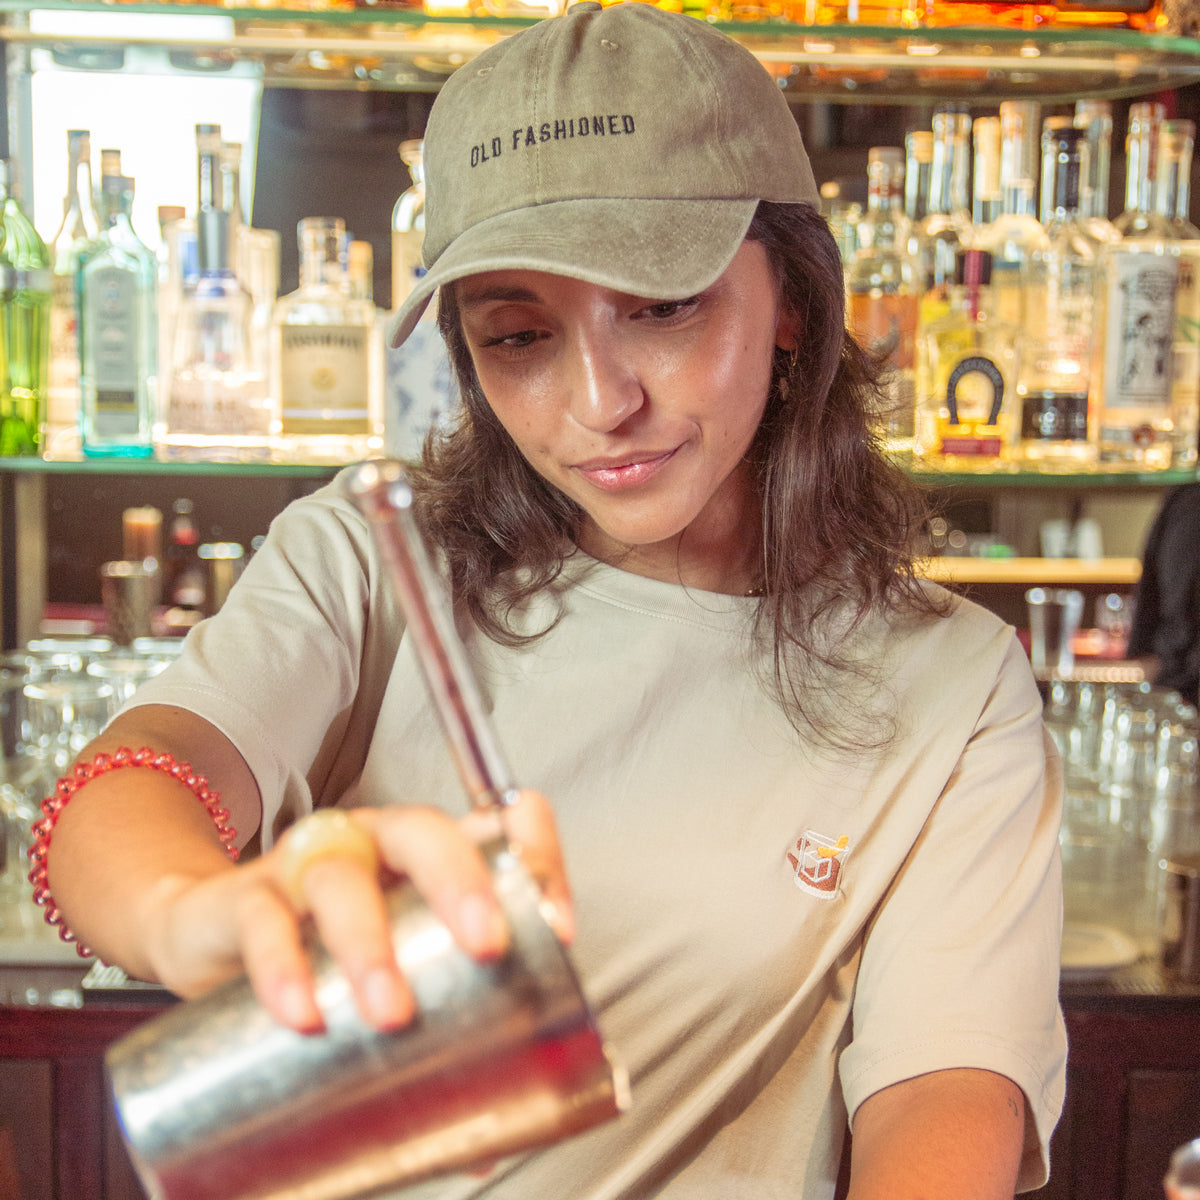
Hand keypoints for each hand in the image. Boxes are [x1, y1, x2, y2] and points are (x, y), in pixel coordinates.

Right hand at [142, 791, 572, 1033]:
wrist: (204, 935)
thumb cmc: (319, 952)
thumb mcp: (388, 978)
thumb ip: (432, 1049)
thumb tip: (484, 1145)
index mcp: (424, 856)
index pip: (495, 826)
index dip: (534, 860)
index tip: (558, 927)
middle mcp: (373, 844)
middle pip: (423, 834)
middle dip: (461, 884)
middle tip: (487, 946)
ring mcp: (308, 865)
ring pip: (341, 880)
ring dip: (371, 945)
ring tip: (391, 1012)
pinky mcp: (246, 900)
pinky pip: (263, 922)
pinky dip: (283, 967)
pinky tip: (305, 1014)